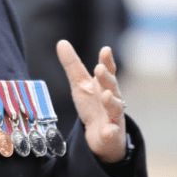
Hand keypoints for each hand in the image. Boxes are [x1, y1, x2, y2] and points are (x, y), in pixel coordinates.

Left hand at [56, 40, 126, 162]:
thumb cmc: (92, 105)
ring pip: (115, 108)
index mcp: (104, 85)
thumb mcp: (80, 84)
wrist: (101, 135)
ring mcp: (113, 116)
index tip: (105, 50)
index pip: (108, 71)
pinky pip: (112, 132)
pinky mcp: (111, 133)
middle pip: (112, 86)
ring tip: (106, 95)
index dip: (107, 61)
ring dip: (112, 101)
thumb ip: (72, 65)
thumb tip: (61, 42)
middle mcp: (112, 98)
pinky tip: (107, 131)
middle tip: (99, 69)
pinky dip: (110, 131)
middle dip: (106, 78)